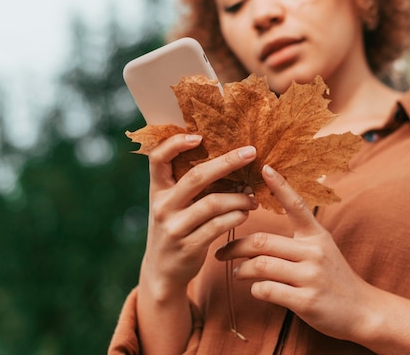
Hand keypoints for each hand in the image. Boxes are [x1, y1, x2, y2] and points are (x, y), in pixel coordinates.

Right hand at [141, 134, 258, 298]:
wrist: (162, 271)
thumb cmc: (175, 227)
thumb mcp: (171, 204)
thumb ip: (187, 184)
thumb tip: (226, 156)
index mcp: (157, 190)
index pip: (157, 159)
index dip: (175, 144)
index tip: (199, 136)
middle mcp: (162, 206)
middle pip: (196, 177)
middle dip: (227, 162)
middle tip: (251, 153)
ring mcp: (174, 227)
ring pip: (213, 203)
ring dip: (239, 197)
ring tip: (252, 198)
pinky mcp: (188, 246)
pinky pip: (218, 226)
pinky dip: (236, 217)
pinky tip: (245, 214)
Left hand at [214, 164, 376, 341]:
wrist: (363, 310)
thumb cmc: (334, 278)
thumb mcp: (322, 249)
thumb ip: (297, 240)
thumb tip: (257, 239)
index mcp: (317, 235)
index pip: (296, 205)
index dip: (280, 185)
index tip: (264, 167)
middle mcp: (315, 251)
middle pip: (262, 242)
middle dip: (236, 247)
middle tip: (222, 252)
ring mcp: (311, 276)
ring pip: (260, 266)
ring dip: (242, 270)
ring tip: (237, 272)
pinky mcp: (307, 301)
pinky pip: (267, 290)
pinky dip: (255, 289)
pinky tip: (256, 289)